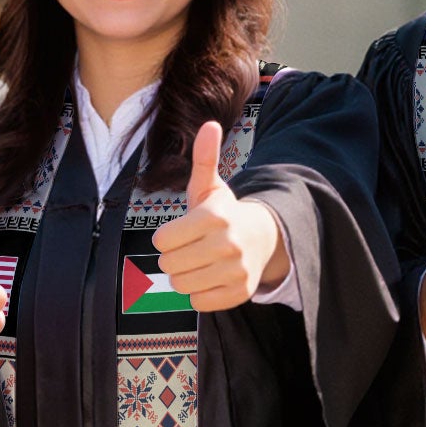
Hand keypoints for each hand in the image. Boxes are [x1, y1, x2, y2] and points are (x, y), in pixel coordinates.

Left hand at [150, 121, 286, 311]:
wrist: (263, 238)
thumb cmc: (224, 213)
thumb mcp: (211, 186)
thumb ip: (203, 158)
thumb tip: (210, 124)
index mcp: (215, 217)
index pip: (162, 241)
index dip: (166, 238)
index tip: (180, 232)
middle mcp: (228, 245)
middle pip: (169, 265)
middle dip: (173, 258)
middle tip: (190, 249)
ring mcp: (236, 271)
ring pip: (181, 286)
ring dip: (184, 276)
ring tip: (199, 263)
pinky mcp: (240, 293)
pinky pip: (198, 302)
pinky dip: (199, 293)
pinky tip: (210, 277)